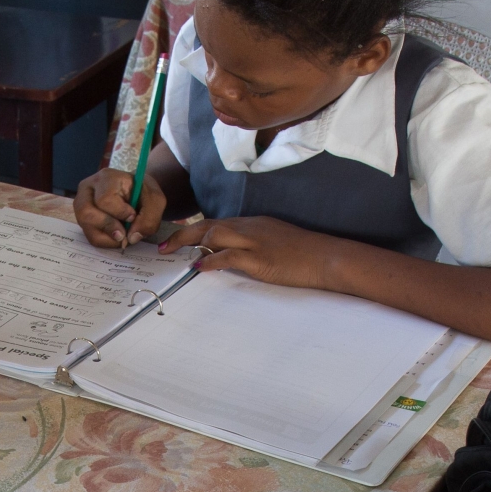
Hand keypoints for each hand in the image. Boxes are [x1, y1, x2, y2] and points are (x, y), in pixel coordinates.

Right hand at [74, 167, 165, 247]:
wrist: (136, 193)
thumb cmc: (143, 193)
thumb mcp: (155, 200)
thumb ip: (149, 218)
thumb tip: (131, 238)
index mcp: (107, 178)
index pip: (105, 199)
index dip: (120, 213)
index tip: (132, 216)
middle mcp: (88, 188)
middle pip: (86, 212)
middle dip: (108, 227)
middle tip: (124, 233)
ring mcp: (81, 203)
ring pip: (84, 225)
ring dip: (106, 236)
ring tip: (121, 235)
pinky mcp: (81, 217)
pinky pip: (88, 235)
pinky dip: (104, 240)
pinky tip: (115, 235)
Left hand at [160, 216, 335, 289]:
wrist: (327, 257)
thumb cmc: (304, 253)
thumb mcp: (274, 241)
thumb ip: (251, 245)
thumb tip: (229, 256)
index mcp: (252, 223)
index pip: (216, 223)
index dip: (194, 231)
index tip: (178, 239)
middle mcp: (249, 227)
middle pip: (208, 226)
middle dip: (182, 235)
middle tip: (163, 247)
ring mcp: (254, 242)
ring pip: (214, 236)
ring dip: (190, 246)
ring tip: (173, 256)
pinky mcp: (260, 259)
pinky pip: (228, 256)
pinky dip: (209, 262)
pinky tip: (197, 269)